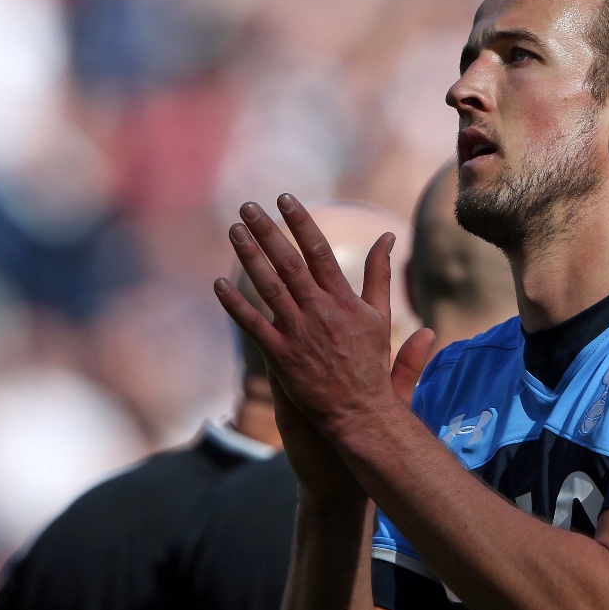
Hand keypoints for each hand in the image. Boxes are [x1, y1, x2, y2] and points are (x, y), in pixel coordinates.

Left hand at [214, 195, 434, 458]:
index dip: (301, 222)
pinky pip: (253, 325)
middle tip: (248, 206)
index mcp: (343, 299)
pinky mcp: (281, 357)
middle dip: (267, 231)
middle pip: (288, 262)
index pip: (319, 250)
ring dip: (249, 257)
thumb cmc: (371, 362)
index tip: (286, 199)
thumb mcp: (380, 315)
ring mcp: (298, 333)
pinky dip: (235, 304)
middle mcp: (319, 311)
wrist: (360, 410)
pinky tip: (219, 284)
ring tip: (234, 232)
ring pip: (268, 287)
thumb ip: (380, 274)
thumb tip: (388, 236)